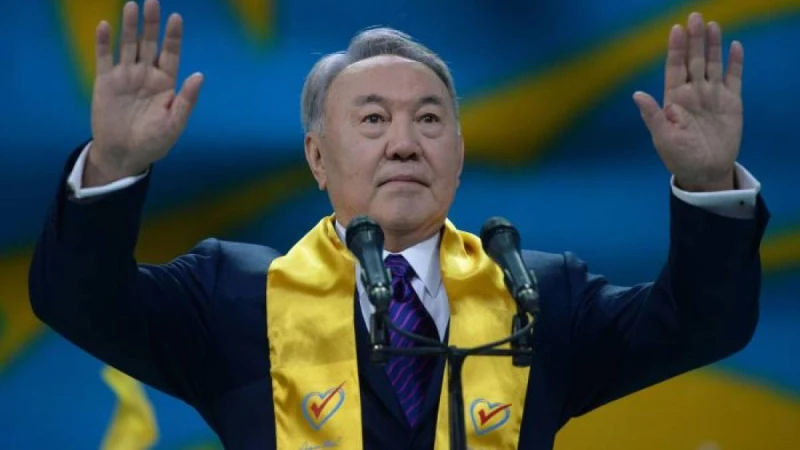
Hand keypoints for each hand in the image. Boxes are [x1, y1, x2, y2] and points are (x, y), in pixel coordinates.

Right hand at [87, 0, 202, 184]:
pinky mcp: (106, 82)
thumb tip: (199, 75)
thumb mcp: (174, 124)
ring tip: (132, 6)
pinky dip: (104, 42)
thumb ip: (186, 100)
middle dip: (151, 24)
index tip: (176, 18)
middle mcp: (146, 75)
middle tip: (153, 2)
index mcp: (166, 83)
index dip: (173, 36)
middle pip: (149, 43)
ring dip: (130, 27)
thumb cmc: (154, 143)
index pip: (171, 54)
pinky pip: (105, 58)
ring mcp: (126, 76)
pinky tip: (104, 25)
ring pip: (128, 46)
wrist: (124, 155)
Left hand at [633, 12, 742, 191]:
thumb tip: (637, 94)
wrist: (705, 171)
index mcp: (674, 99)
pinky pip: (733, 78)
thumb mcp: (663, 137)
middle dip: (694, 40)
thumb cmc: (679, 156)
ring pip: (712, 64)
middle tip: (695, 17)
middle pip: (694, 61)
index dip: (676, 49)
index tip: (676, 30)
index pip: (674, 68)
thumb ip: (652, 115)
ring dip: (712, 46)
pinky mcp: (730, 102)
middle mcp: (693, 93)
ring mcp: (712, 95)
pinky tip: (734, 46)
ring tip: (712, 25)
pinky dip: (734, 63)